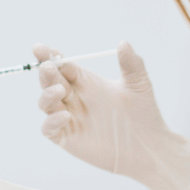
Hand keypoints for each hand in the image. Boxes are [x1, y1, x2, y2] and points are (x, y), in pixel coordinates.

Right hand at [36, 41, 189, 189]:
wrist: (149, 146)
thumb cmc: (144, 113)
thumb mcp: (139, 84)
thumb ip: (131, 64)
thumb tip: (123, 43)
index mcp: (85, 81)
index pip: (62, 65)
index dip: (50, 55)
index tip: (40, 47)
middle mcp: (73, 98)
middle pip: (50, 81)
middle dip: (46, 72)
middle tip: (48, 66)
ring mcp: (68, 118)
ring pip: (46, 103)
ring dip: (47, 94)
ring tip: (60, 89)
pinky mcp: (68, 138)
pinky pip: (50, 129)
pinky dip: (51, 122)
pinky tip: (65, 116)